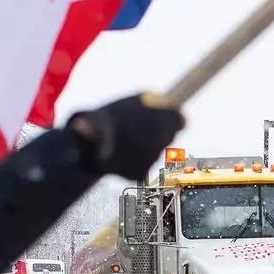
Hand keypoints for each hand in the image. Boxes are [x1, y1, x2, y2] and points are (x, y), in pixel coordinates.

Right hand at [68, 93, 183, 180]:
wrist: (94, 140)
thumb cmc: (113, 116)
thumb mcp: (135, 101)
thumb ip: (153, 103)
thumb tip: (162, 103)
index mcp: (168, 120)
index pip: (179, 121)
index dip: (170, 119)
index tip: (163, 117)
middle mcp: (165, 141)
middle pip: (166, 136)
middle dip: (156, 133)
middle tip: (139, 128)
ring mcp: (154, 158)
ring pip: (152, 151)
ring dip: (142, 146)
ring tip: (122, 140)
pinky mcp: (141, 173)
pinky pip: (139, 165)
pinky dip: (131, 160)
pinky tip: (117, 153)